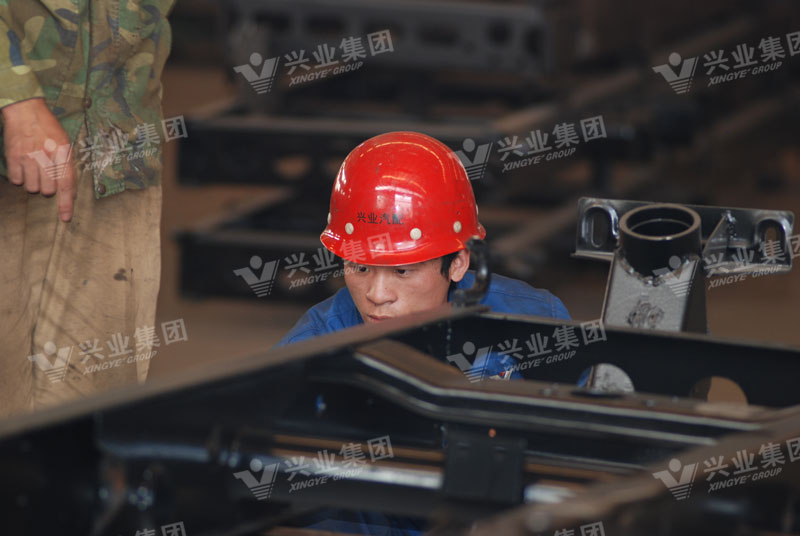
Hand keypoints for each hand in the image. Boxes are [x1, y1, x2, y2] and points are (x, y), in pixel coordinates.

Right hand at [2, 98, 76, 221]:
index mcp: (63, 154)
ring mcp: (28, 158)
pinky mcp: (14, 157)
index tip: (66, 218)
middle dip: (48, 188)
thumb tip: (68, 188)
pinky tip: (23, 166)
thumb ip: (67, 165)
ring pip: (32, 188)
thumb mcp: (65, 143)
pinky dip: (20, 178)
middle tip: (46, 175)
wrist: (26, 111)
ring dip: (34, 183)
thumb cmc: (48, 128)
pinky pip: (17, 180)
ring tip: (34, 169)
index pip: (67, 184)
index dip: (66, 203)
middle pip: (48, 190)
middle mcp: (46, 157)